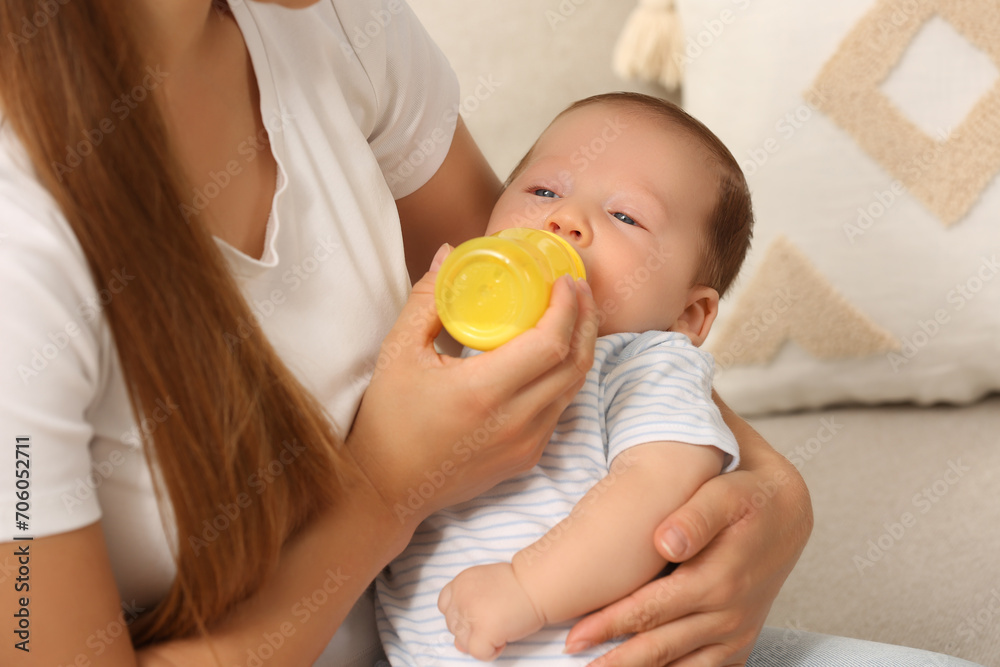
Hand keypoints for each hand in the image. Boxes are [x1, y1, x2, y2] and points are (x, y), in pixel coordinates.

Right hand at [344, 244, 597, 545]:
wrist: (388, 490)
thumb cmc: (388, 420)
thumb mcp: (399, 353)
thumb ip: (427, 299)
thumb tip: (449, 253)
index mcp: (482, 391)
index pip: (550, 344)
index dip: (567, 307)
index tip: (564, 279)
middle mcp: (513, 421)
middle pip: (575, 363)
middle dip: (585, 319)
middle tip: (578, 287)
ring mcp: (525, 444)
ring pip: (574, 388)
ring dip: (582, 346)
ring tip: (575, 313)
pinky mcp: (527, 457)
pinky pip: (560, 409)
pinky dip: (566, 376)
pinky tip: (556, 354)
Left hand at [439, 562, 545, 660]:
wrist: (537, 585)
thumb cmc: (516, 585)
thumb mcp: (485, 587)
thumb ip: (467, 608)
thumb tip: (458, 644)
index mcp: (459, 583)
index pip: (445, 606)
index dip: (461, 613)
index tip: (479, 612)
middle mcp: (460, 598)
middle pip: (453, 627)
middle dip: (471, 629)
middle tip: (496, 618)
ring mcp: (470, 615)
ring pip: (463, 643)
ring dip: (481, 641)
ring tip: (501, 626)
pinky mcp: (483, 631)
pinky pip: (479, 653)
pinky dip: (492, 651)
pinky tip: (505, 637)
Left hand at [564, 437, 811, 666]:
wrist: (788, 511)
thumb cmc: (748, 496)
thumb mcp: (726, 492)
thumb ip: (696, 516)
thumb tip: (665, 541)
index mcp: (719, 580)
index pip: (653, 610)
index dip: (610, 625)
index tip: (574, 635)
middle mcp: (729, 615)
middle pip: (660, 647)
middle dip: (613, 659)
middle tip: (569, 658)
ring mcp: (736, 633)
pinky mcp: (740, 642)